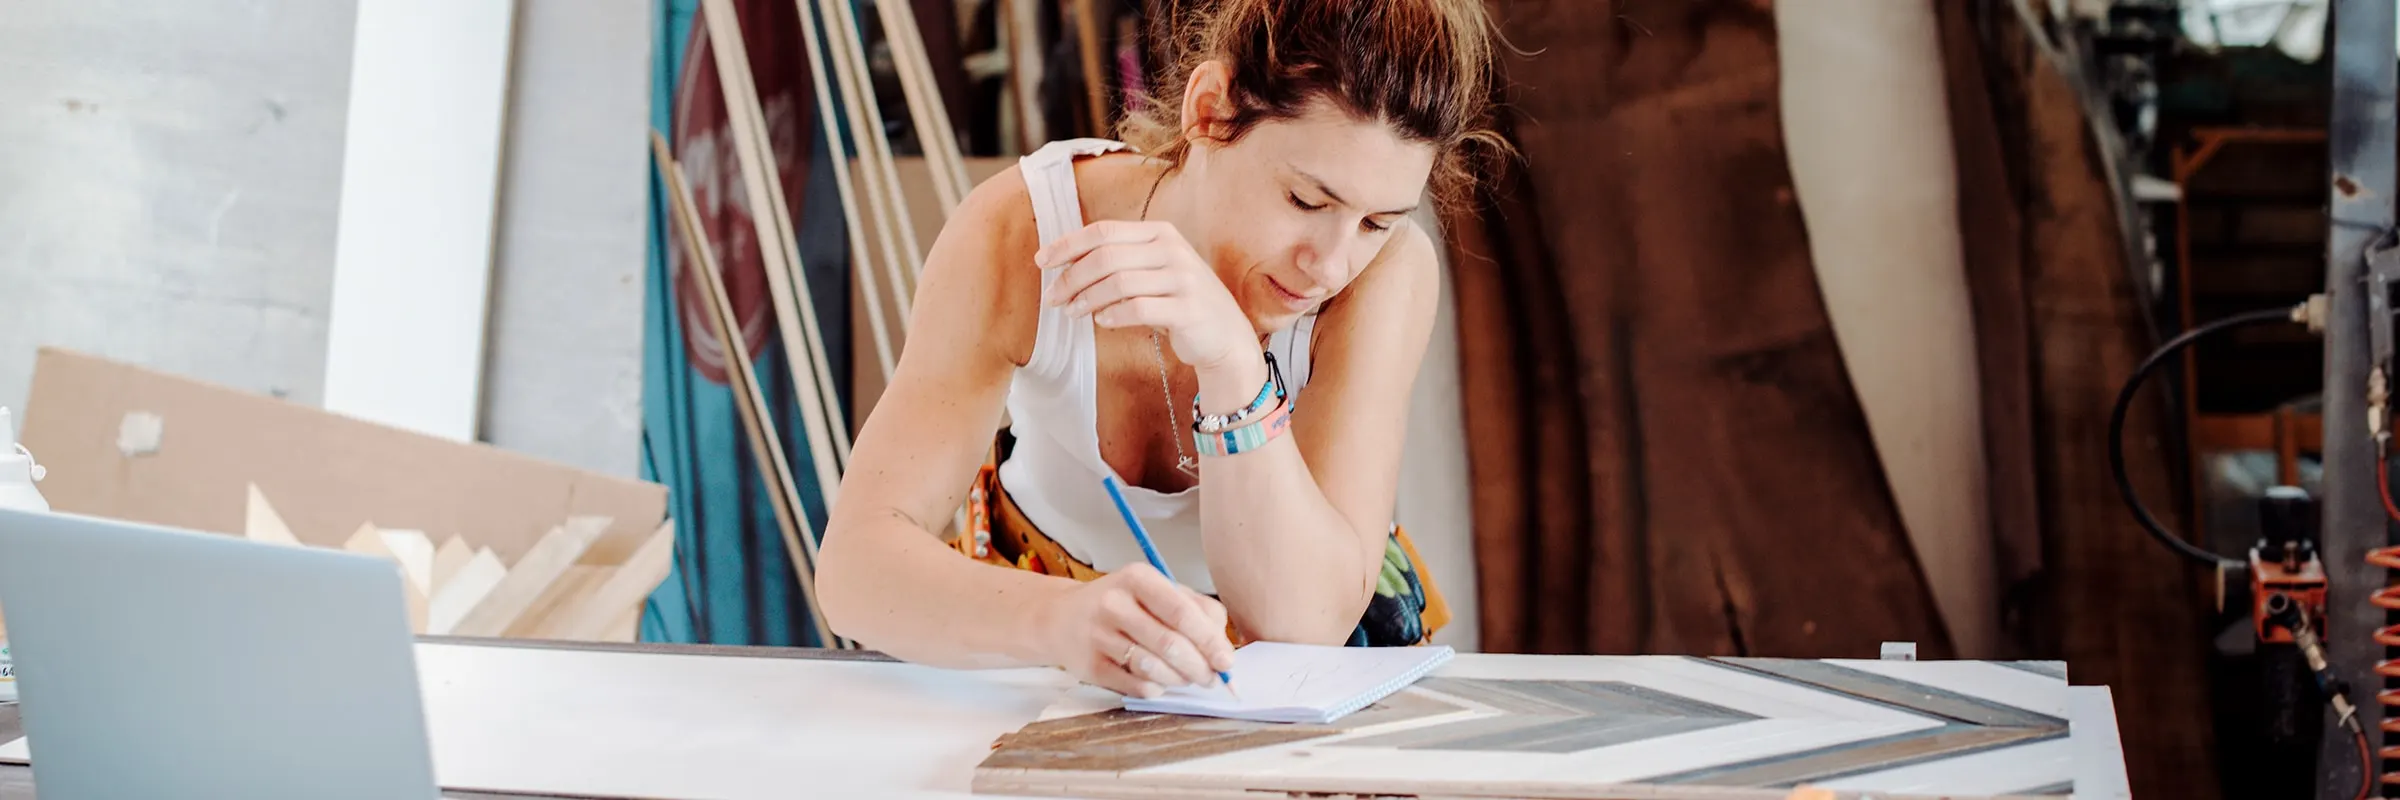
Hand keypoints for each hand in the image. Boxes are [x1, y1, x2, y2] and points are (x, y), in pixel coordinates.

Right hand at [1032, 562, 1236, 697]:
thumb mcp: (1157, 591)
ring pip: (1153, 668)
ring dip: (1179, 680)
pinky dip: (1156, 688)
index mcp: (1137, 578)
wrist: (1062, 618)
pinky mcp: (1090, 665)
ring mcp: (1098, 635)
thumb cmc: (1123, 604)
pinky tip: (1159, 682)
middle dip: (1199, 667)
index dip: (1209, 640)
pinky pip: (1135, 685)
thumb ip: (1197, 610)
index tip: (1226, 661)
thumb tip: (1222, 647)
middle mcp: (1114, 603)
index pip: (1182, 612)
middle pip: (1170, 644)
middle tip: (1211, 678)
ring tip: (1187, 678)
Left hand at [1037, 220, 1253, 372]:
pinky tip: (1101, 322)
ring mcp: (1183, 278)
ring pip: (1119, 282)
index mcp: (1160, 233)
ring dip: (1087, 298)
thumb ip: (1119, 263)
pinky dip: (1114, 315)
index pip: (1104, 231)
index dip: (1068, 245)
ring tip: (1072, 312)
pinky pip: (1139, 308)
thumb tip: (1065, 265)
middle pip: (1106, 257)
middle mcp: (1172, 250)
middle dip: (1071, 277)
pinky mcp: (1188, 308)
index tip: (1042, 262)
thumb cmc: (1179, 304)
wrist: (1225, 336)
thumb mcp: (1152, 273)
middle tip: (1052, 298)